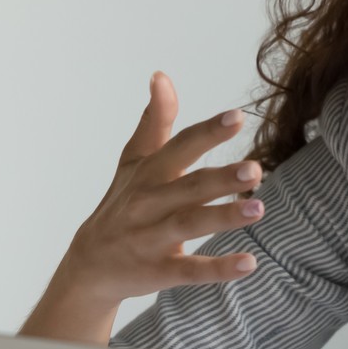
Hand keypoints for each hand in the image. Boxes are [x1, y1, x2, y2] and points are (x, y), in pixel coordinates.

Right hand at [53, 72, 264, 307]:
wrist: (88, 266)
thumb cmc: (121, 204)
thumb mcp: (134, 162)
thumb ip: (154, 122)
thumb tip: (161, 76)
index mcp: (149, 174)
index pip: (180, 148)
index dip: (207, 132)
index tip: (237, 116)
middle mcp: (149, 204)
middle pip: (188, 187)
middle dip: (221, 178)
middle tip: (256, 169)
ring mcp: (152, 239)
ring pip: (189, 225)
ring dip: (223, 217)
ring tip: (259, 209)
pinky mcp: (158, 271)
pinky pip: (189, 270)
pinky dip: (218, 268)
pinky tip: (249, 263)